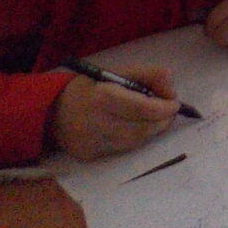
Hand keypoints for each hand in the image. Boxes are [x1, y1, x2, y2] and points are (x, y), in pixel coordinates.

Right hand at [51, 64, 179, 158]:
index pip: (142, 108)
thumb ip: (149, 75)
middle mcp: (97, 124)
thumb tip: (171, 92)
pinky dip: (134, 139)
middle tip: (169, 113)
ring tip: (156, 120)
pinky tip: (135, 128)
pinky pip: (121, 150)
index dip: (164, 108)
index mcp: (103, 98)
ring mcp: (92, 143)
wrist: (52, 111)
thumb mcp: (118, 72)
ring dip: (151, 131)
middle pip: (141, 129)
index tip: (174, 103)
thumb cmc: (90, 87)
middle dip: (162, 122)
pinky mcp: (90, 156)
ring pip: (134, 142)